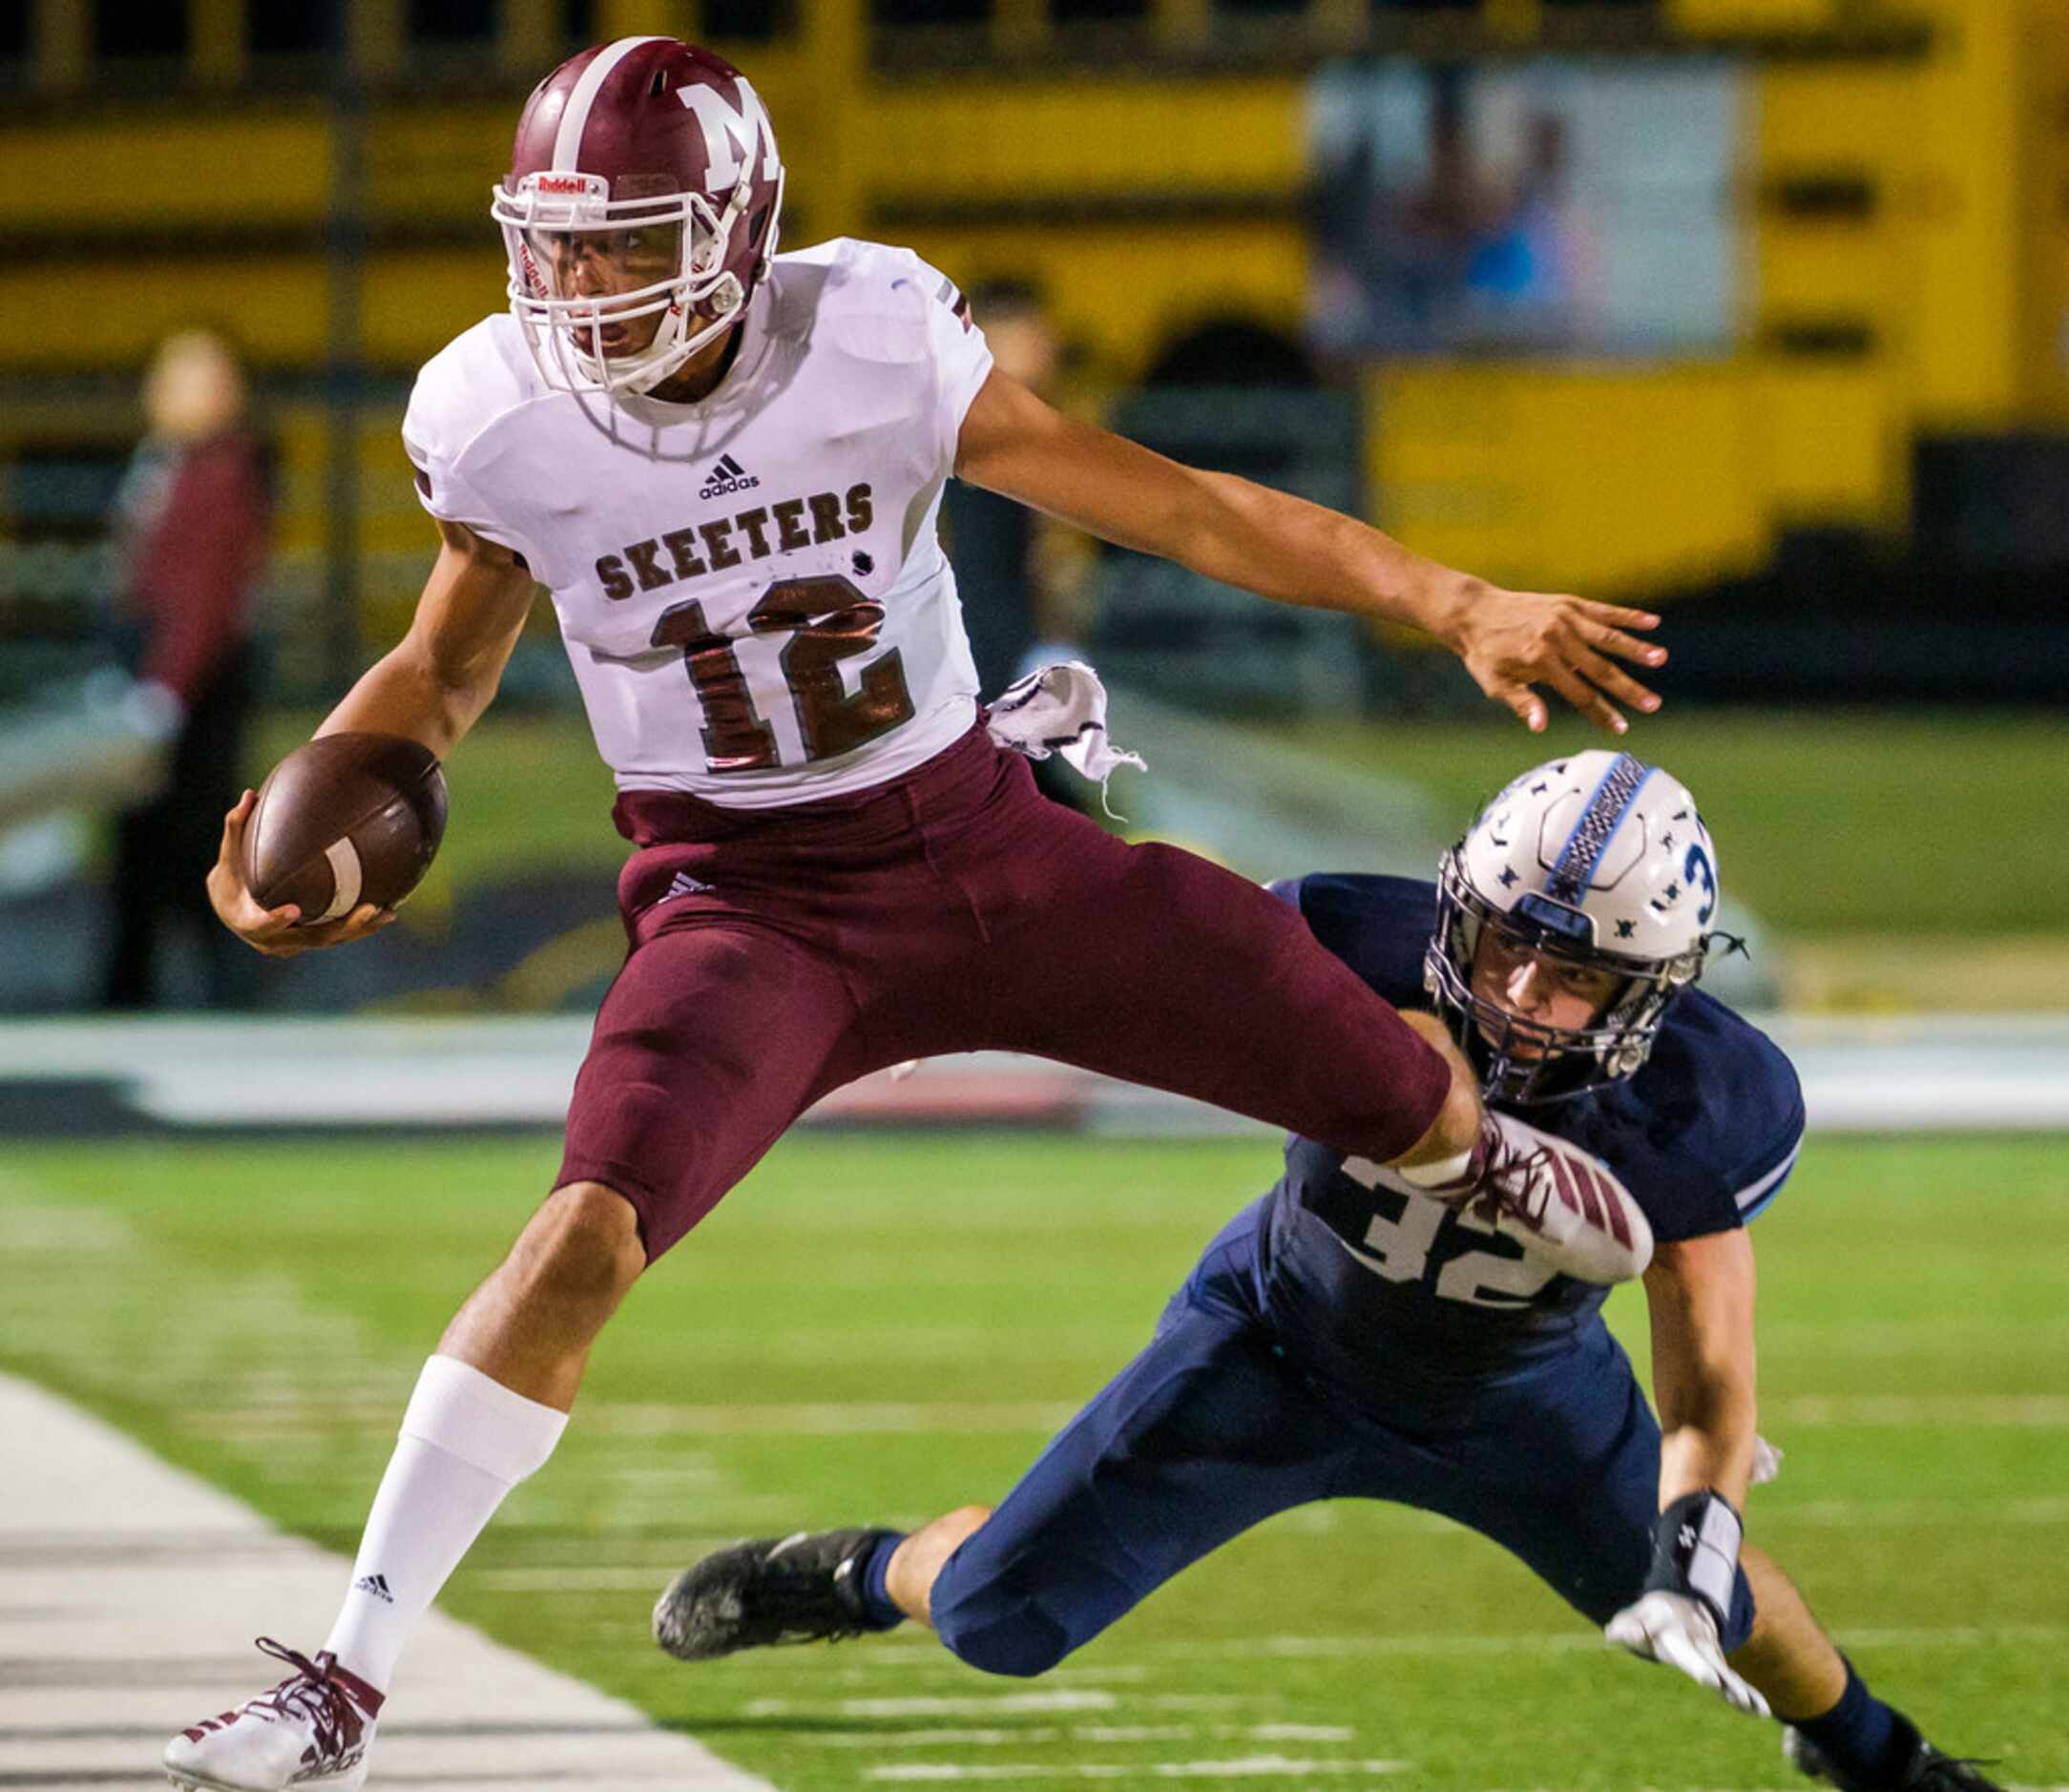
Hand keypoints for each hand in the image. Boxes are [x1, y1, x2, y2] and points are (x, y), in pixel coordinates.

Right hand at [206, 789, 396, 957]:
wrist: (233, 910)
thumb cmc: (231, 877)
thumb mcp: (229, 855)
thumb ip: (237, 828)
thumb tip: (249, 794)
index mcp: (247, 921)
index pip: (262, 924)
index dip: (276, 920)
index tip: (293, 910)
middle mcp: (274, 940)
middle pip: (312, 938)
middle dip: (342, 926)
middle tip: (369, 908)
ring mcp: (295, 944)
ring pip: (331, 940)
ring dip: (361, 928)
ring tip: (389, 913)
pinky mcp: (310, 941)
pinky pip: (338, 935)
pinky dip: (361, 926)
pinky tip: (389, 910)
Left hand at [1434, 576, 1665, 734]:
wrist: (1473, 612)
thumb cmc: (1484, 655)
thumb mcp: (1495, 684)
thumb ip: (1522, 703)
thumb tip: (1540, 728)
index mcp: (1540, 661)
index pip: (1579, 694)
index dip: (1601, 713)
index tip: (1622, 728)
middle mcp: (1556, 637)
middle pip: (1600, 668)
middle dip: (1628, 689)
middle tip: (1653, 705)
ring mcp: (1565, 617)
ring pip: (1608, 637)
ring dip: (1636, 649)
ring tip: (1660, 659)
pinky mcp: (1569, 603)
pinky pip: (1603, 611)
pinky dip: (1628, 616)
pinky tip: (1652, 623)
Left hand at [1605, 1590, 1768, 1717]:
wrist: (1680, 1606)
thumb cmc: (1650, 1618)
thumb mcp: (1634, 1618)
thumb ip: (1626, 1627)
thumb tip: (1613, 1634)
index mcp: (1673, 1632)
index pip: (1678, 1646)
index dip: (1689, 1659)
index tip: (1701, 1674)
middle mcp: (1697, 1643)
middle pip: (1703, 1659)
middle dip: (1707, 1671)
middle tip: (1714, 1684)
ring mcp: (1711, 1654)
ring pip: (1725, 1673)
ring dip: (1738, 1689)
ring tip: (1753, 1707)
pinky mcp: (1720, 1666)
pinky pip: (1735, 1682)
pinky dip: (1748, 1694)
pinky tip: (1760, 1711)